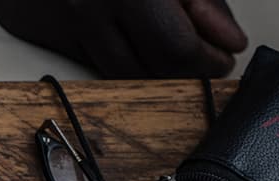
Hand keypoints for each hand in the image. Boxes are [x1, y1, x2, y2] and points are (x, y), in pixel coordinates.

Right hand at [0, 0, 246, 78]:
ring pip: (123, 74)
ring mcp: (69, 23)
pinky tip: (139, 38)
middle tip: (206, 57)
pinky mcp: (51, 32)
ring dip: (156, 71)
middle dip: (186, 72)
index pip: (177, 48)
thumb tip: (226, 41)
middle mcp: (92, 8)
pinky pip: (97, 62)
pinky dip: (126, 58)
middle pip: (151, 70)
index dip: (208, 61)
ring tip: (173, 47)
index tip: (224, 57)